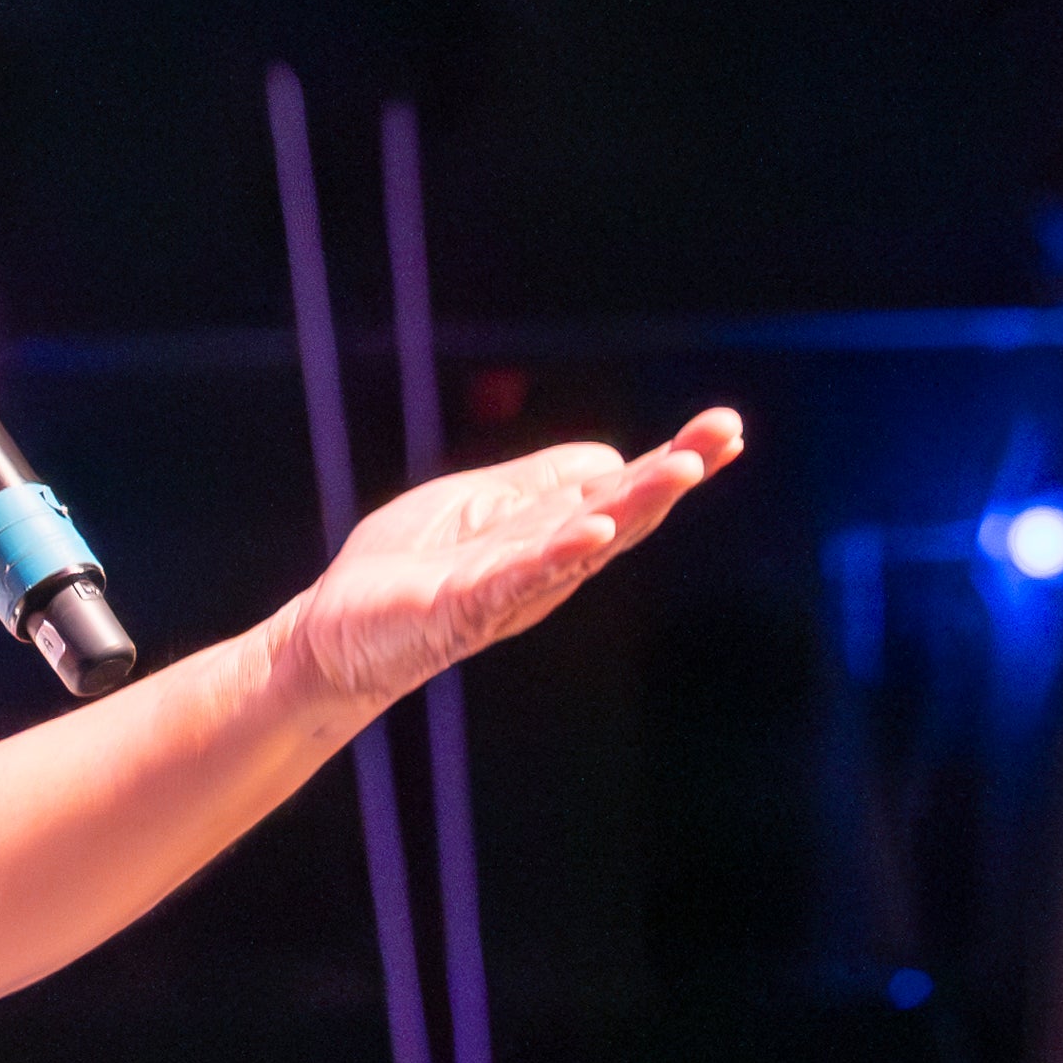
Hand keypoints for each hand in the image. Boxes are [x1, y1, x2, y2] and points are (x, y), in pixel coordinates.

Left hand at [277, 411, 745, 709]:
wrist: (336, 632)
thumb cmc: (407, 569)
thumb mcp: (480, 503)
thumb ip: (540, 483)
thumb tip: (612, 457)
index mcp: (549, 535)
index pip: (622, 492)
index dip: (674, 461)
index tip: (726, 430)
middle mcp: (543, 565)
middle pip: (621, 514)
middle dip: (674, 475)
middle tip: (726, 435)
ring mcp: (507, 589)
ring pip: (584, 544)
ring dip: (634, 506)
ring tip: (682, 470)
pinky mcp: (462, 607)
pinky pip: (518, 578)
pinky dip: (557, 554)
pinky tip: (593, 530)